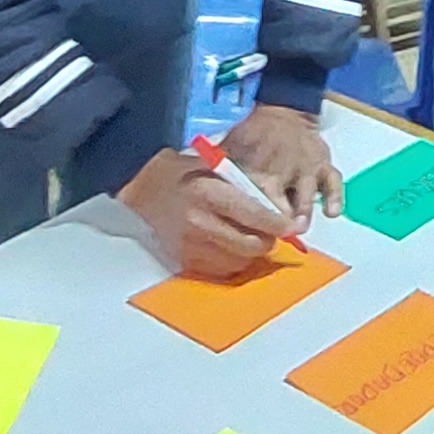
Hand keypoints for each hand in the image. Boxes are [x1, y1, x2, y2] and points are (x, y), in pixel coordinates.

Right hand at [118, 146, 291, 277]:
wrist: (143, 189)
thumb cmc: (183, 173)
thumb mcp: (213, 164)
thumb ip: (244, 181)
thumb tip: (278, 200)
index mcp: (208, 193)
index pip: (253, 214)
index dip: (277, 223)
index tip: (291, 227)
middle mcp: (199, 222)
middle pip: (250, 244)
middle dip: (267, 240)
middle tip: (270, 232)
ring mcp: (191, 245)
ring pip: (240, 260)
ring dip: (252, 252)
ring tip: (250, 237)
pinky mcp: (185, 259)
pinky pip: (223, 269)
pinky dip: (234, 261)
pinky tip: (232, 246)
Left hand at [221, 103, 340, 225]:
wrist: (285, 112)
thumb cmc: (254, 136)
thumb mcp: (232, 144)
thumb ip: (217, 163)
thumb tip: (190, 170)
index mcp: (258, 165)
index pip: (256, 194)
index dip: (256, 212)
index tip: (253, 229)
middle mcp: (284, 166)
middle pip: (283, 196)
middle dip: (282, 215)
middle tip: (280, 232)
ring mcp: (307, 165)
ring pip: (308, 191)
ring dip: (305, 209)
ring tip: (301, 226)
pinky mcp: (325, 164)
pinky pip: (334, 181)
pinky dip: (335, 196)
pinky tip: (333, 213)